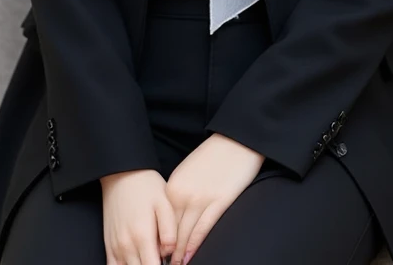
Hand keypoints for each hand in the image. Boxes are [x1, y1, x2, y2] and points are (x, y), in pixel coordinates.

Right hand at [100, 169, 176, 264]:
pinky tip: (135, 261)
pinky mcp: (109, 245)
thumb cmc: (146, 187)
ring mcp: (115, 247)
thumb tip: (170, 253)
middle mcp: (127, 245)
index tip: (170, 264)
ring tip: (150, 257)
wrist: (121, 174)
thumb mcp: (164, 202)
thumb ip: (170, 230)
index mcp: (143, 236)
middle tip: (161, 258)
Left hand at [165, 133, 264, 264]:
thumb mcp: (187, 173)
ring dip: (179, 255)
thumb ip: (178, 194)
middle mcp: (181, 194)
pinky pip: (202, 229)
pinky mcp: (218, 201)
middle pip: (170, 232)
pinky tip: (190, 258)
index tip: (156, 255)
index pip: (161, 223)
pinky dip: (194, 247)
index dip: (158, 243)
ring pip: (184, 235)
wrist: (236, 139)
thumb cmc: (213, 157)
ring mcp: (200, 198)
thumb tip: (174, 220)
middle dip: (167, 253)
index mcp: (172, 187)